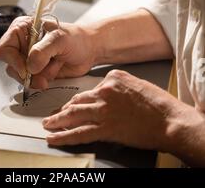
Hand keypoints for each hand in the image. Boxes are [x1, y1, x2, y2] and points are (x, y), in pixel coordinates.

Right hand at [0, 16, 96, 88]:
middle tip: (42, 74)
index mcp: (22, 29)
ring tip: (54, 67)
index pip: (4, 48)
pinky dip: (42, 81)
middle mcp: (22, 44)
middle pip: (10, 66)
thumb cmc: (76, 38)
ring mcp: (28, 59)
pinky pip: (31, 82)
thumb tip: (30, 66)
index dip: (13, 60)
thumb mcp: (59, 39)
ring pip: (20, 76)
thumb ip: (42, 51)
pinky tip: (54, 71)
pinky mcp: (36, 71)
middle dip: (27, 73)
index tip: (27, 68)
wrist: (89, 50)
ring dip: (38, 77)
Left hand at [43, 69, 183, 150]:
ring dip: (57, 120)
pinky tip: (54, 137)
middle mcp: (104, 91)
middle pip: (77, 100)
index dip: (80, 100)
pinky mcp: (105, 128)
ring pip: (73, 114)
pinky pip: (79, 132)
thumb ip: (119, 87)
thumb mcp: (137, 84)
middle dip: (64, 109)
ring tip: (47, 124)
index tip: (74, 104)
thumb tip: (110, 94)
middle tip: (53, 114)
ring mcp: (103, 109)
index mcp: (112, 78)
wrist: (168, 119)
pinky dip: (63, 136)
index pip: (91, 89)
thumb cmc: (158, 105)